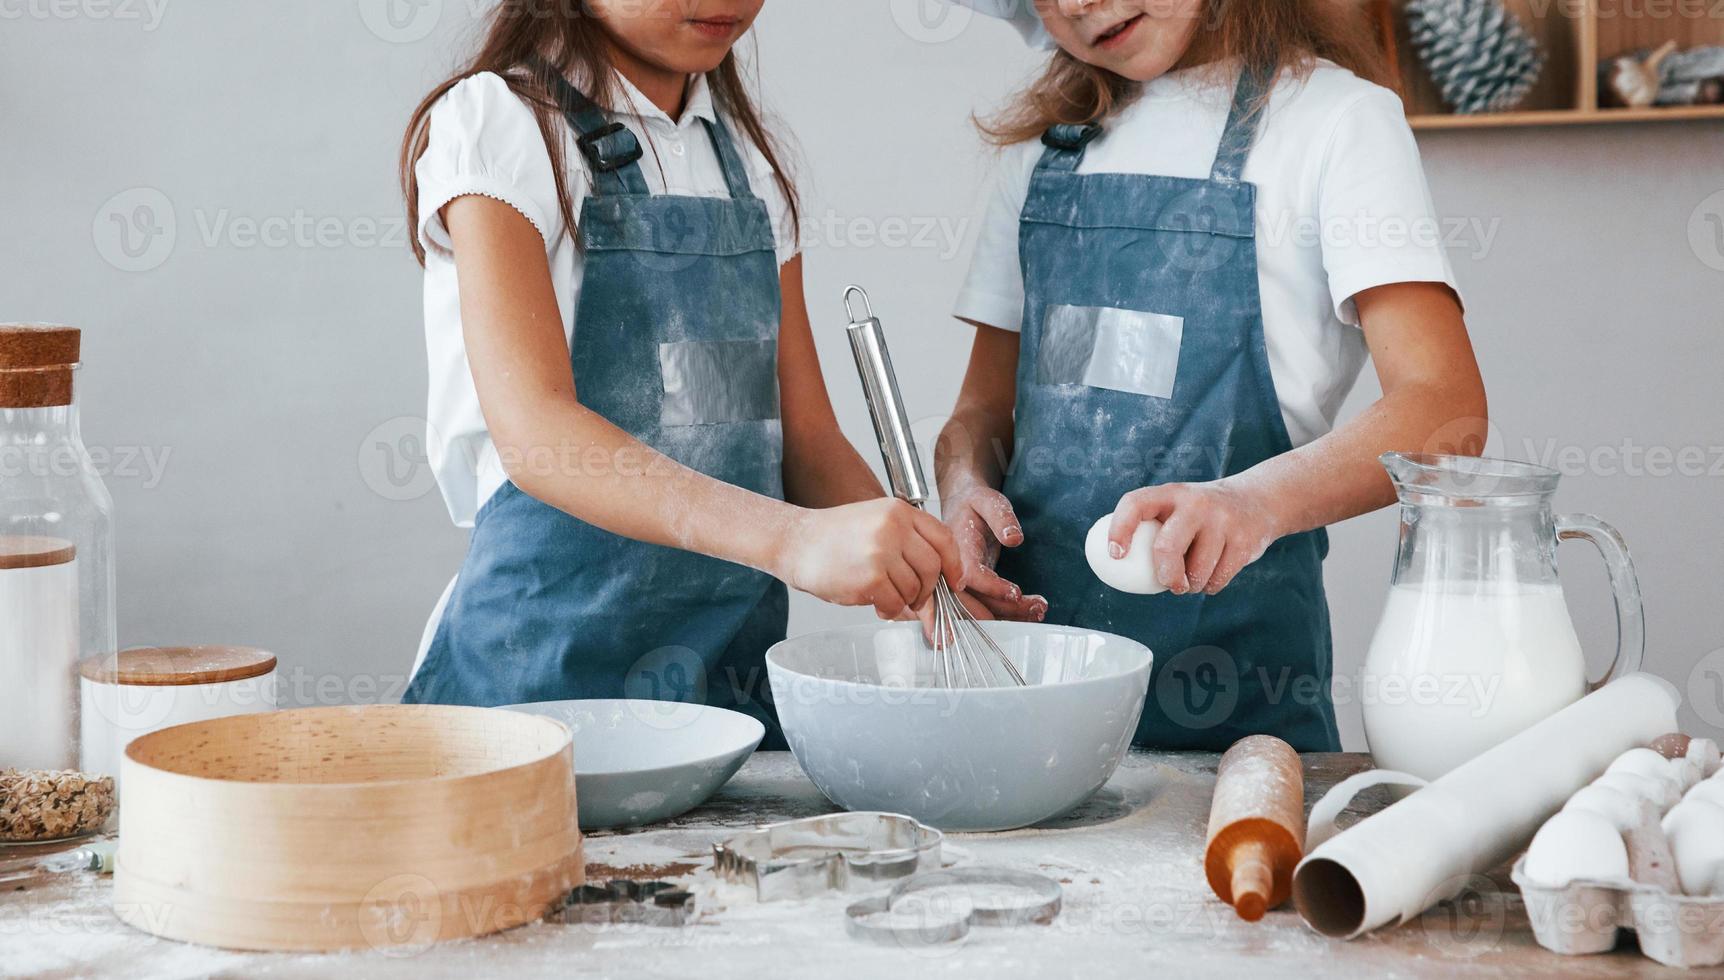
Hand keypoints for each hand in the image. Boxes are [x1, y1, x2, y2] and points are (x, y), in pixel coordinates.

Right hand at [776, 499, 964, 619]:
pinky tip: (875, 603)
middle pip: (933, 567)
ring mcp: (881, 552)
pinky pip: (895, 603)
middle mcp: (893, 527)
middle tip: (915, 597)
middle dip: (927, 589)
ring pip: (914, 588)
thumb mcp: (876, 522)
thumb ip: (908, 542)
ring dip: (904, 600)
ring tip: (885, 596)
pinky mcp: (870, 577)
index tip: (954, 581)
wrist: (795, 542)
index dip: (954, 564)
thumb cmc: (834, 537)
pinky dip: (888, 610)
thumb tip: (940, 578)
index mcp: (899, 511)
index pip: (944, 538)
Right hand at [940, 485, 1045, 621]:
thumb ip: (1001, 517)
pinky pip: (982, 608)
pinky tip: (1027, 612)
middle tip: (1038, 608)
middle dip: (1005, 610)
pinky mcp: (968, 589)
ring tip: (1039, 610)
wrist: (959, 507)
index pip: (969, 575)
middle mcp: (953, 570)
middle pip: (973, 601)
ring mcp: (958, 582)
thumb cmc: (973, 504)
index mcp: (955, 548)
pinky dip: (1005, 615)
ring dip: (1009, 616)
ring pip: (978, 610)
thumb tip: (1014, 538)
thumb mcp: (988, 500)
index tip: (1016, 593)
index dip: (992, 588)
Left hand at [1108, 479, 1284, 594]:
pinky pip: (1218, 578)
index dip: (1120, 529)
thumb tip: (1117, 567)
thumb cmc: (1200, 515)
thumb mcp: (1177, 507)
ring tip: (1193, 576)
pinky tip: (1212, 574)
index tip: (1115, 555)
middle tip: (1167, 584)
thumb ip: (1152, 528)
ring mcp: (1222, 521)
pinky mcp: (1243, 541)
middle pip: (1167, 547)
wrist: (1257, 500)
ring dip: (1191, 584)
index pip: (1135, 504)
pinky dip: (1211, 586)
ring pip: (1197, 571)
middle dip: (1164, 574)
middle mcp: (1195, 503)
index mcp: (1170, 493)